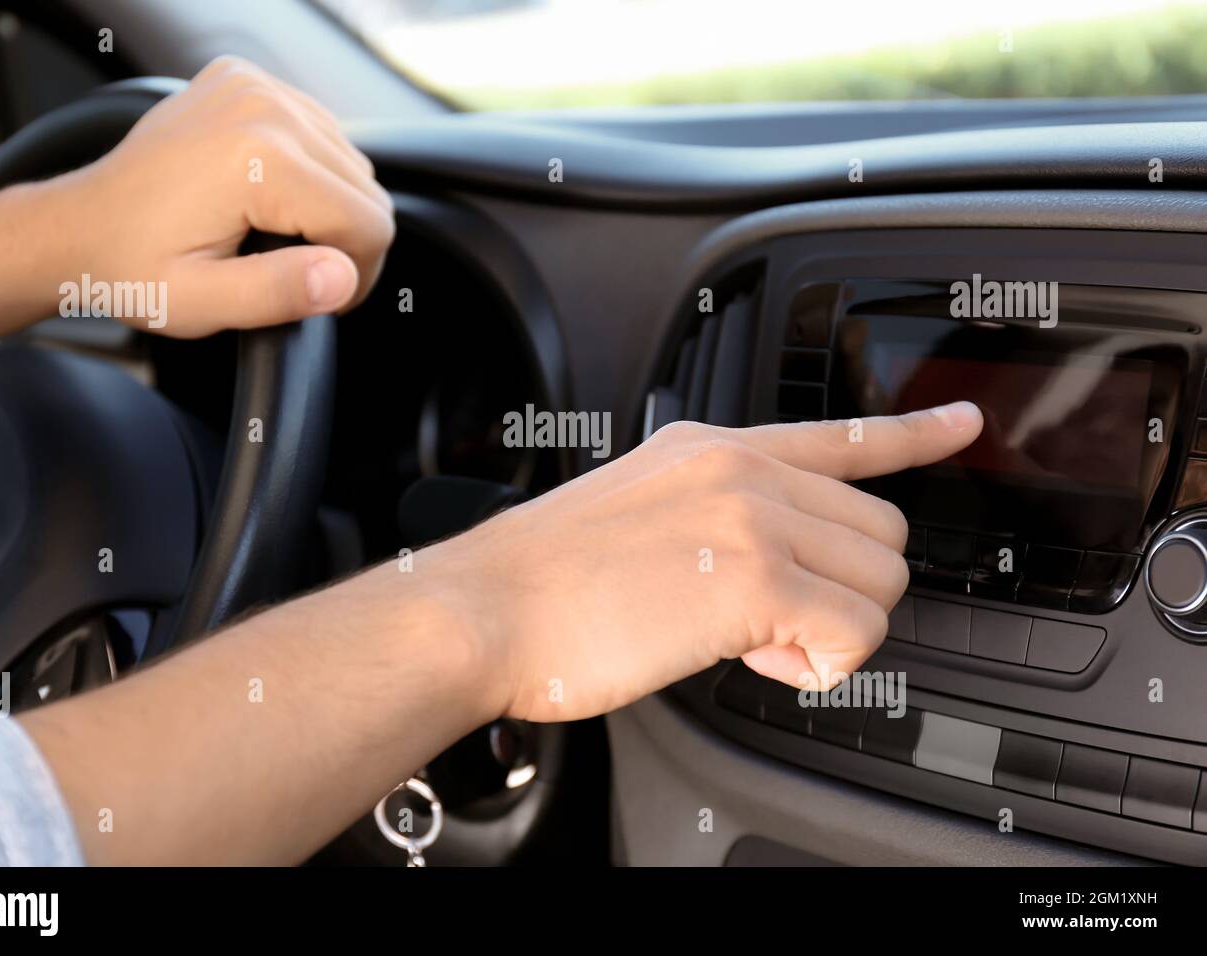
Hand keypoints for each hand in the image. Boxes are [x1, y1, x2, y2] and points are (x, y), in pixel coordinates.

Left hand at [45, 55, 393, 335]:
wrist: (76, 226)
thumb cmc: (131, 269)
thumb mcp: (201, 302)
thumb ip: (277, 293)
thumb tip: (341, 278)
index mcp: (257, 159)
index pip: (368, 225)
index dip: (354, 277)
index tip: (318, 296)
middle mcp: (262, 108)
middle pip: (367, 192)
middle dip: (345, 242)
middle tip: (296, 273)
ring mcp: (255, 87)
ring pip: (351, 163)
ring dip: (329, 206)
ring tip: (277, 236)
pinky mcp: (247, 82)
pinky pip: (320, 133)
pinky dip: (309, 171)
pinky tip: (268, 197)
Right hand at [416, 403, 982, 721]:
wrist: (483, 611)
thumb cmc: (544, 583)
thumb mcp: (637, 514)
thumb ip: (714, 519)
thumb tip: (768, 570)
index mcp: (712, 449)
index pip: (841, 434)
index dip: (915, 434)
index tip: (961, 423)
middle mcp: (741, 469)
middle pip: (880, 531)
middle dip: (845, 590)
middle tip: (770, 621)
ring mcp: (752, 516)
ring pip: (880, 581)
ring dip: (832, 630)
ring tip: (751, 640)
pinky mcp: (755, 577)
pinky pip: (855, 631)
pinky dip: (822, 665)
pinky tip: (758, 658)